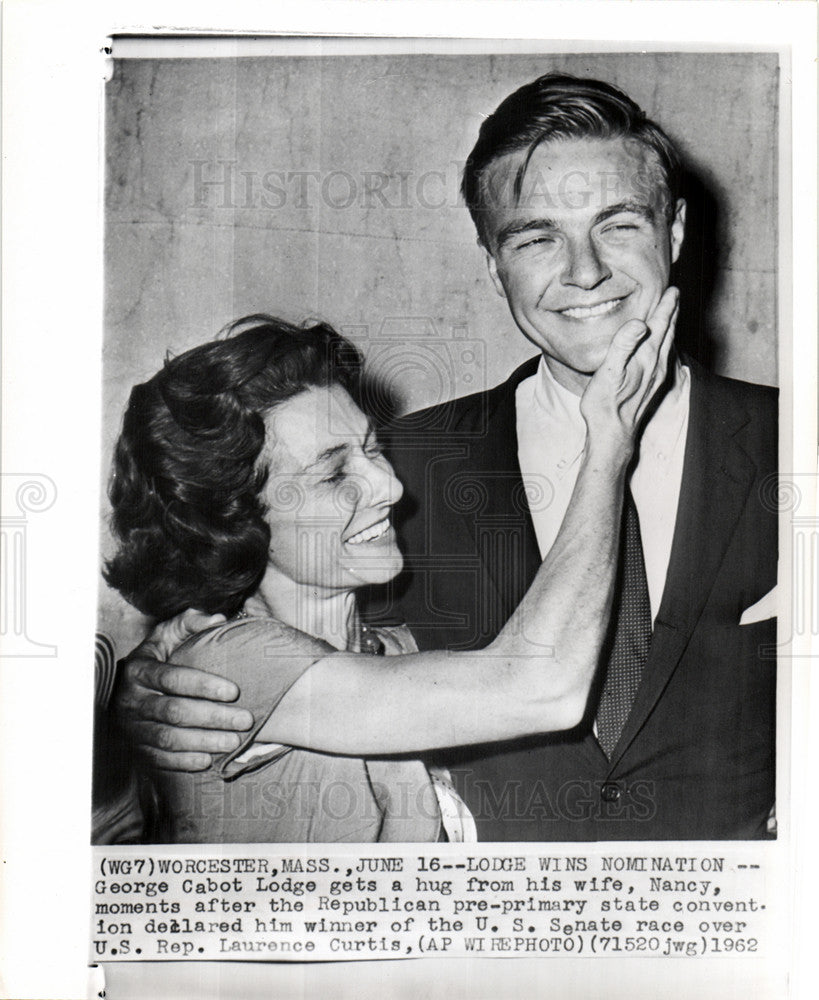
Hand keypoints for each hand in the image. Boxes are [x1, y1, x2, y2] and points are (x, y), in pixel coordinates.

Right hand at [115, 610, 253, 770]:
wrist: (124, 687)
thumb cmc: (156, 657)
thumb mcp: (167, 634)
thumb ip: (190, 623)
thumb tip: (218, 619)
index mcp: (139, 670)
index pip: (172, 679)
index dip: (204, 686)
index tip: (234, 692)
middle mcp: (131, 700)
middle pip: (174, 712)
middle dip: (213, 717)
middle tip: (245, 720)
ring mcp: (131, 727)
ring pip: (168, 739)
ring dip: (203, 741)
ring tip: (233, 741)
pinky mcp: (135, 748)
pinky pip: (158, 759)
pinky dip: (183, 761)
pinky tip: (208, 760)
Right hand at [580, 286, 678, 453]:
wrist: (613, 433)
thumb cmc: (605, 404)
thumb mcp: (608, 371)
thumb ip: (623, 344)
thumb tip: (640, 323)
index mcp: (646, 357)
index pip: (659, 324)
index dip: (666, 306)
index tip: (672, 289)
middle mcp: (656, 365)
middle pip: (668, 332)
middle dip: (671, 312)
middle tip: (675, 295)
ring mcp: (656, 376)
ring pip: (668, 344)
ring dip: (670, 326)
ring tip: (670, 314)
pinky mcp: (653, 385)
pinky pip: (664, 356)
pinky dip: (665, 342)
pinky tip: (661, 345)